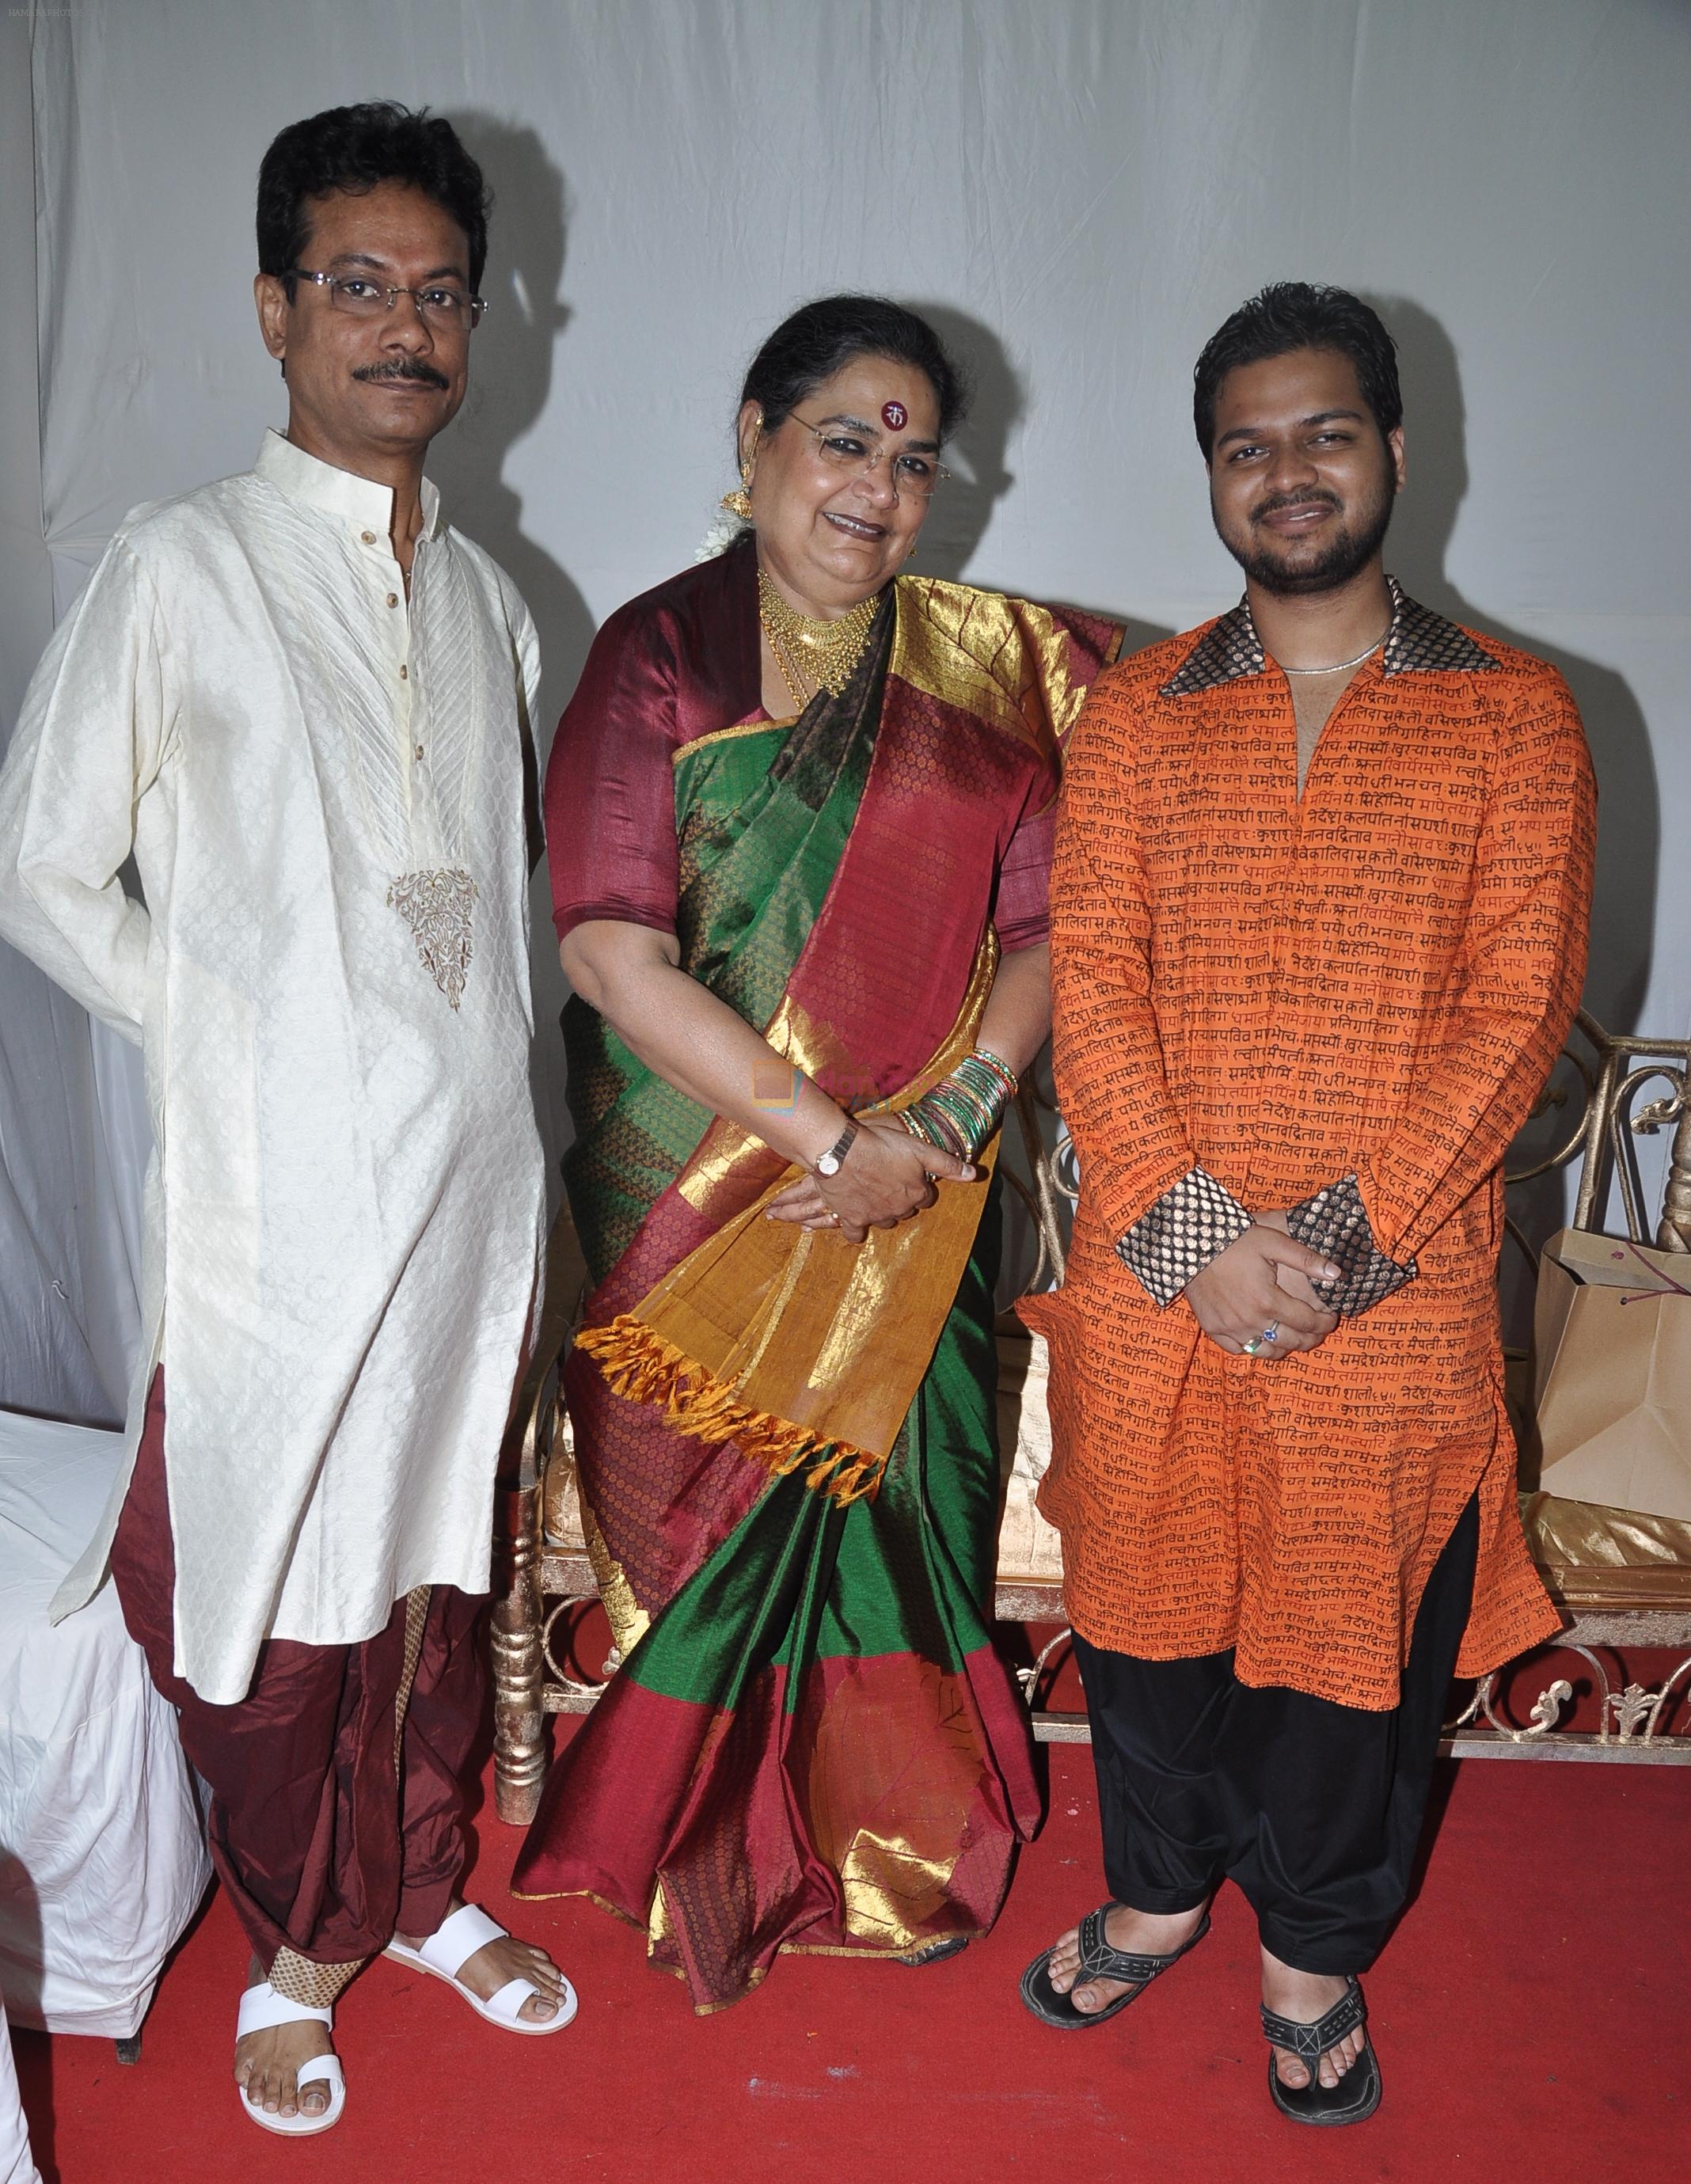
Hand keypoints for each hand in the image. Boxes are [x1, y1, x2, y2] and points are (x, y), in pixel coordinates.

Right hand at [766, 1113, 976, 1243]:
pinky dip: (855, 1229)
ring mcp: (875, 1216)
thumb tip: (974, 1174)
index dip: (919, 1186)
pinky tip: (854, 1221)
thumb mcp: (920, 1149)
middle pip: (905, 1210)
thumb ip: (948, 1164)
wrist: (841, 1151)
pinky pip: (855, 1233)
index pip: (925, 1198)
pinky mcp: (852, 1219)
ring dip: (882, 1212)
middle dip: (902, 1200)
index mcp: (916, 1193)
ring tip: (874, 1196)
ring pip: (884, 1221)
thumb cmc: (881, 1145)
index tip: (910, 1176)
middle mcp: (899, 1210)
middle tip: (891, 1183)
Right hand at [1184, 1221, 1340, 1358]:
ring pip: (1265, 1351)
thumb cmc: (1236, 1239)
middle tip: (1317, 1332)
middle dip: (1310, 1339)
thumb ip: (1307, 1260)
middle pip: (1290, 1341)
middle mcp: (1250, 1319)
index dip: (1324, 1323)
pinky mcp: (1213, 1328)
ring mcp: (1230, 1327)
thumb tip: (1337, 1274)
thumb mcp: (1274, 1242)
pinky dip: (1252, 1347)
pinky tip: (1260, 1336)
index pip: (1307, 1321)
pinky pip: (1238, 1349)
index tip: (1331, 1319)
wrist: (1194, 1243)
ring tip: (1292, 1338)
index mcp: (1268, 1299)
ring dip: (1283, 1348)